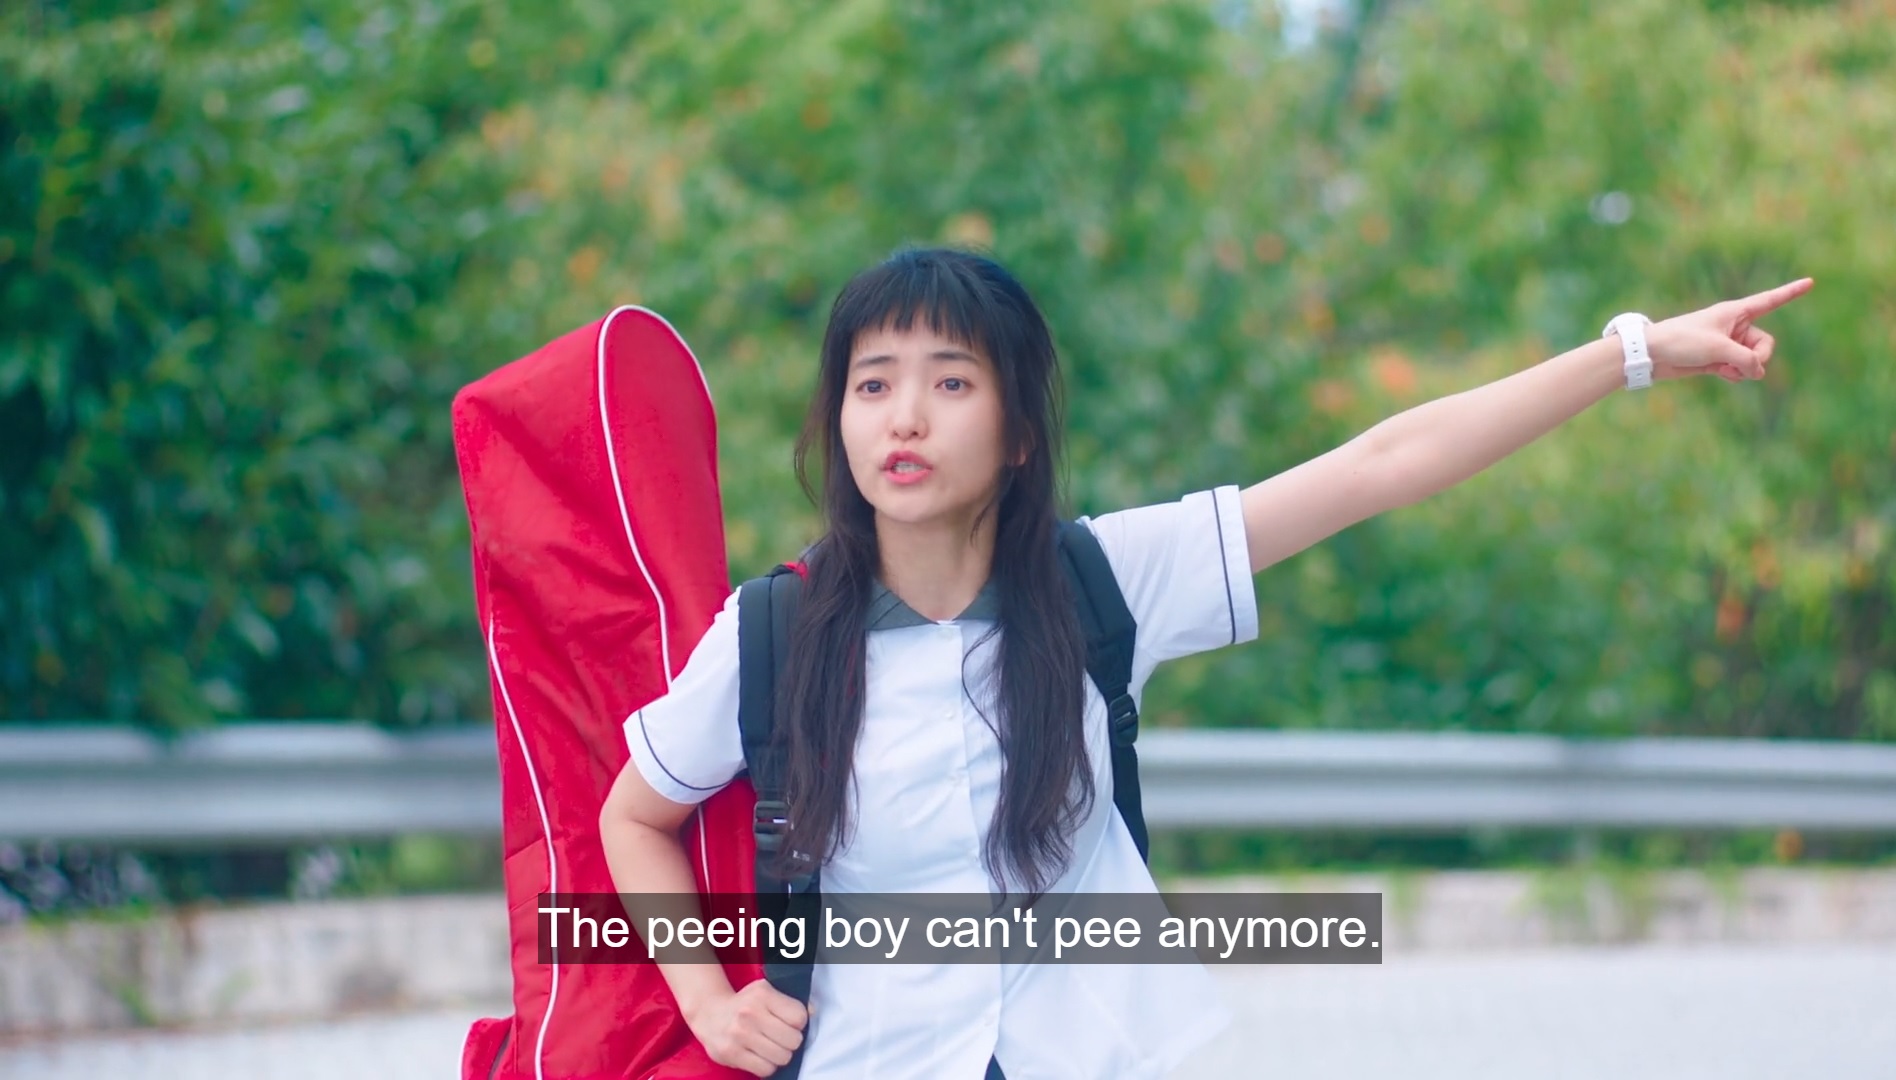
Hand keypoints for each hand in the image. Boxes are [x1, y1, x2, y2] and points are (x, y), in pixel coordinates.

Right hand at [681, 979, 808, 1075]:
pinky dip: (767, 1066)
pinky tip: (760, 1056)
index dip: (799, 1023)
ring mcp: (740, 1035)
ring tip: (770, 1047)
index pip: (800, 1017)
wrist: (710, 1013)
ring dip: (780, 1055)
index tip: (789, 1023)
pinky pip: (765, 1069)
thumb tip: (813, 1013)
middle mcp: (750, 1014)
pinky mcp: (731, 1053)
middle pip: (793, 1040)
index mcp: (763, 995)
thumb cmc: (745, 1004)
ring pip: (782, 1057)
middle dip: (791, 1042)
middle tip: (781, 1038)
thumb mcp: (766, 992)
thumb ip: (790, 1002)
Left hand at [1645, 277, 1813, 382]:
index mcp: (1736, 311)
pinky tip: (1720, 374)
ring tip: (1722, 368)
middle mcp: (1735, 326)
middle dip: (1758, 358)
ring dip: (1743, 369)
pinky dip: (1735, 374)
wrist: (1652, 355)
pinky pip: (1740, 369)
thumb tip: (1758, 372)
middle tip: (1743, 365)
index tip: (1811, 281)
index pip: (1770, 300)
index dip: (1791, 292)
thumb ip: (1745, 359)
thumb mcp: (1718, 348)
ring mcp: (1728, 344)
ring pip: (1753, 360)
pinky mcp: (1718, 360)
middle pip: (1765, 344)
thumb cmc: (1682, 341)